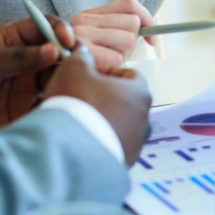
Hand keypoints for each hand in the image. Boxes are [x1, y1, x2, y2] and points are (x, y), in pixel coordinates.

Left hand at [0, 15, 75, 147]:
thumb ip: (14, 57)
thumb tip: (52, 50)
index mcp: (14, 40)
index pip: (45, 26)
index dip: (60, 30)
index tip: (68, 41)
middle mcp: (27, 60)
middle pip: (60, 52)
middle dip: (71, 57)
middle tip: (76, 68)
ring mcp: (29, 85)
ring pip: (60, 77)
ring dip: (69, 81)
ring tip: (68, 89)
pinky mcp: (28, 108)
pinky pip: (51, 103)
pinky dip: (60, 104)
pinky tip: (60, 107)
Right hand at [42, 46, 151, 164]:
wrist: (69, 151)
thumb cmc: (77, 105)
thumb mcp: (74, 69)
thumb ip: (81, 56)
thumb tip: (82, 50)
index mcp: (139, 93)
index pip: (130, 75)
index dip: (109, 72)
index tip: (91, 75)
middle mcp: (144, 120)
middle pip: (126, 102)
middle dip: (106, 98)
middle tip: (83, 97)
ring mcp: (136, 144)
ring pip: (121, 126)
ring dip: (104, 121)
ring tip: (80, 121)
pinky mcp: (124, 164)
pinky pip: (114, 147)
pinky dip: (101, 142)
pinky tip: (81, 140)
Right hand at [70, 0, 155, 68]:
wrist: (58, 83)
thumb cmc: (87, 63)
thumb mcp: (99, 40)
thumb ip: (120, 28)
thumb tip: (150, 33)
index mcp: (89, 14)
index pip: (129, 4)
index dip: (146, 18)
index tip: (150, 38)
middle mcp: (83, 20)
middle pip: (132, 22)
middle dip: (131, 42)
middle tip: (116, 54)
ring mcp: (82, 36)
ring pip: (128, 39)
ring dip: (123, 55)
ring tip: (107, 62)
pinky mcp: (84, 53)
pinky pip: (118, 58)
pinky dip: (114, 67)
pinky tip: (103, 70)